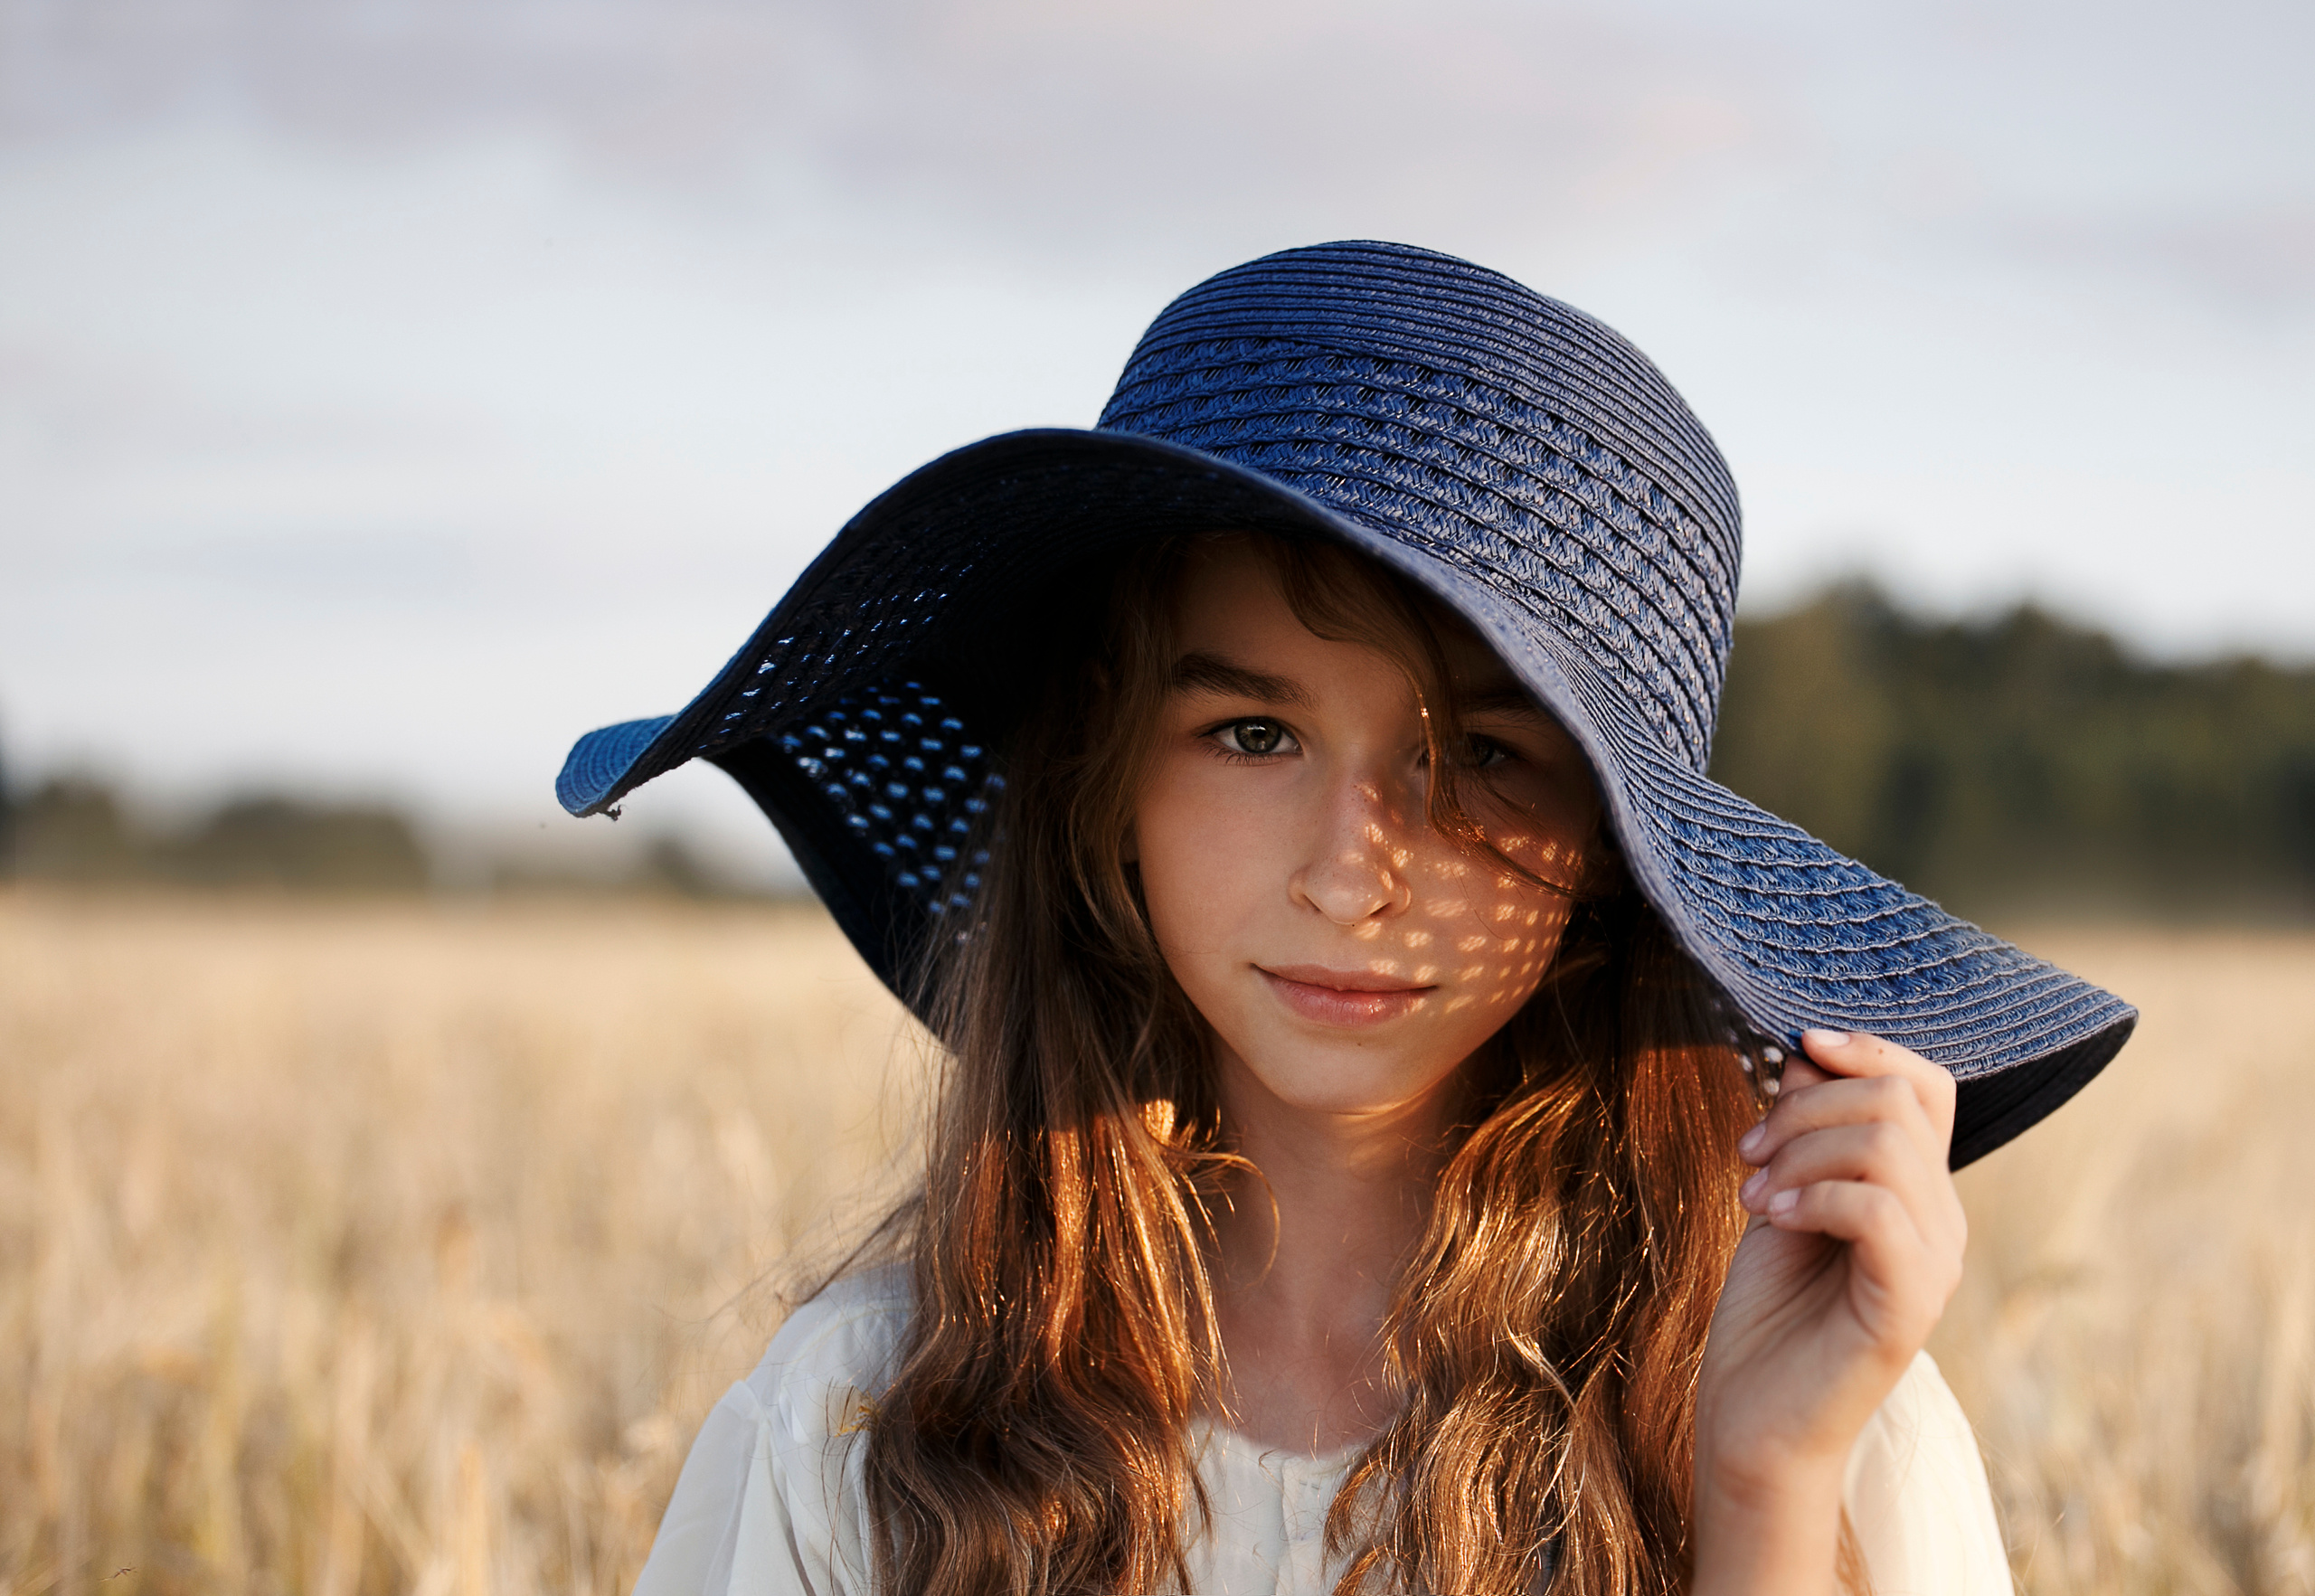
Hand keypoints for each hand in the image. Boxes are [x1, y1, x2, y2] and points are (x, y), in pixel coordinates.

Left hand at [1689, 1029, 1968, 1593]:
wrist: (1755, 1418)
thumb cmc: (1768, 1311)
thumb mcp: (1780, 1193)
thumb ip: (1801, 1129)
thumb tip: (1804, 1049)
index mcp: (1916, 1190)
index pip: (1926, 1084)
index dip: (1866, 1047)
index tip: (1795, 1045)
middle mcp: (1941, 1220)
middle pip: (1898, 1100)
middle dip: (1807, 1104)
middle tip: (1748, 1151)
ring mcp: (1934, 1263)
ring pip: (1886, 1145)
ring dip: (1800, 1149)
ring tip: (1752, 1192)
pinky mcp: (1909, 1305)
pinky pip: (1877, 1210)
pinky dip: (1813, 1194)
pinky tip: (1772, 1217)